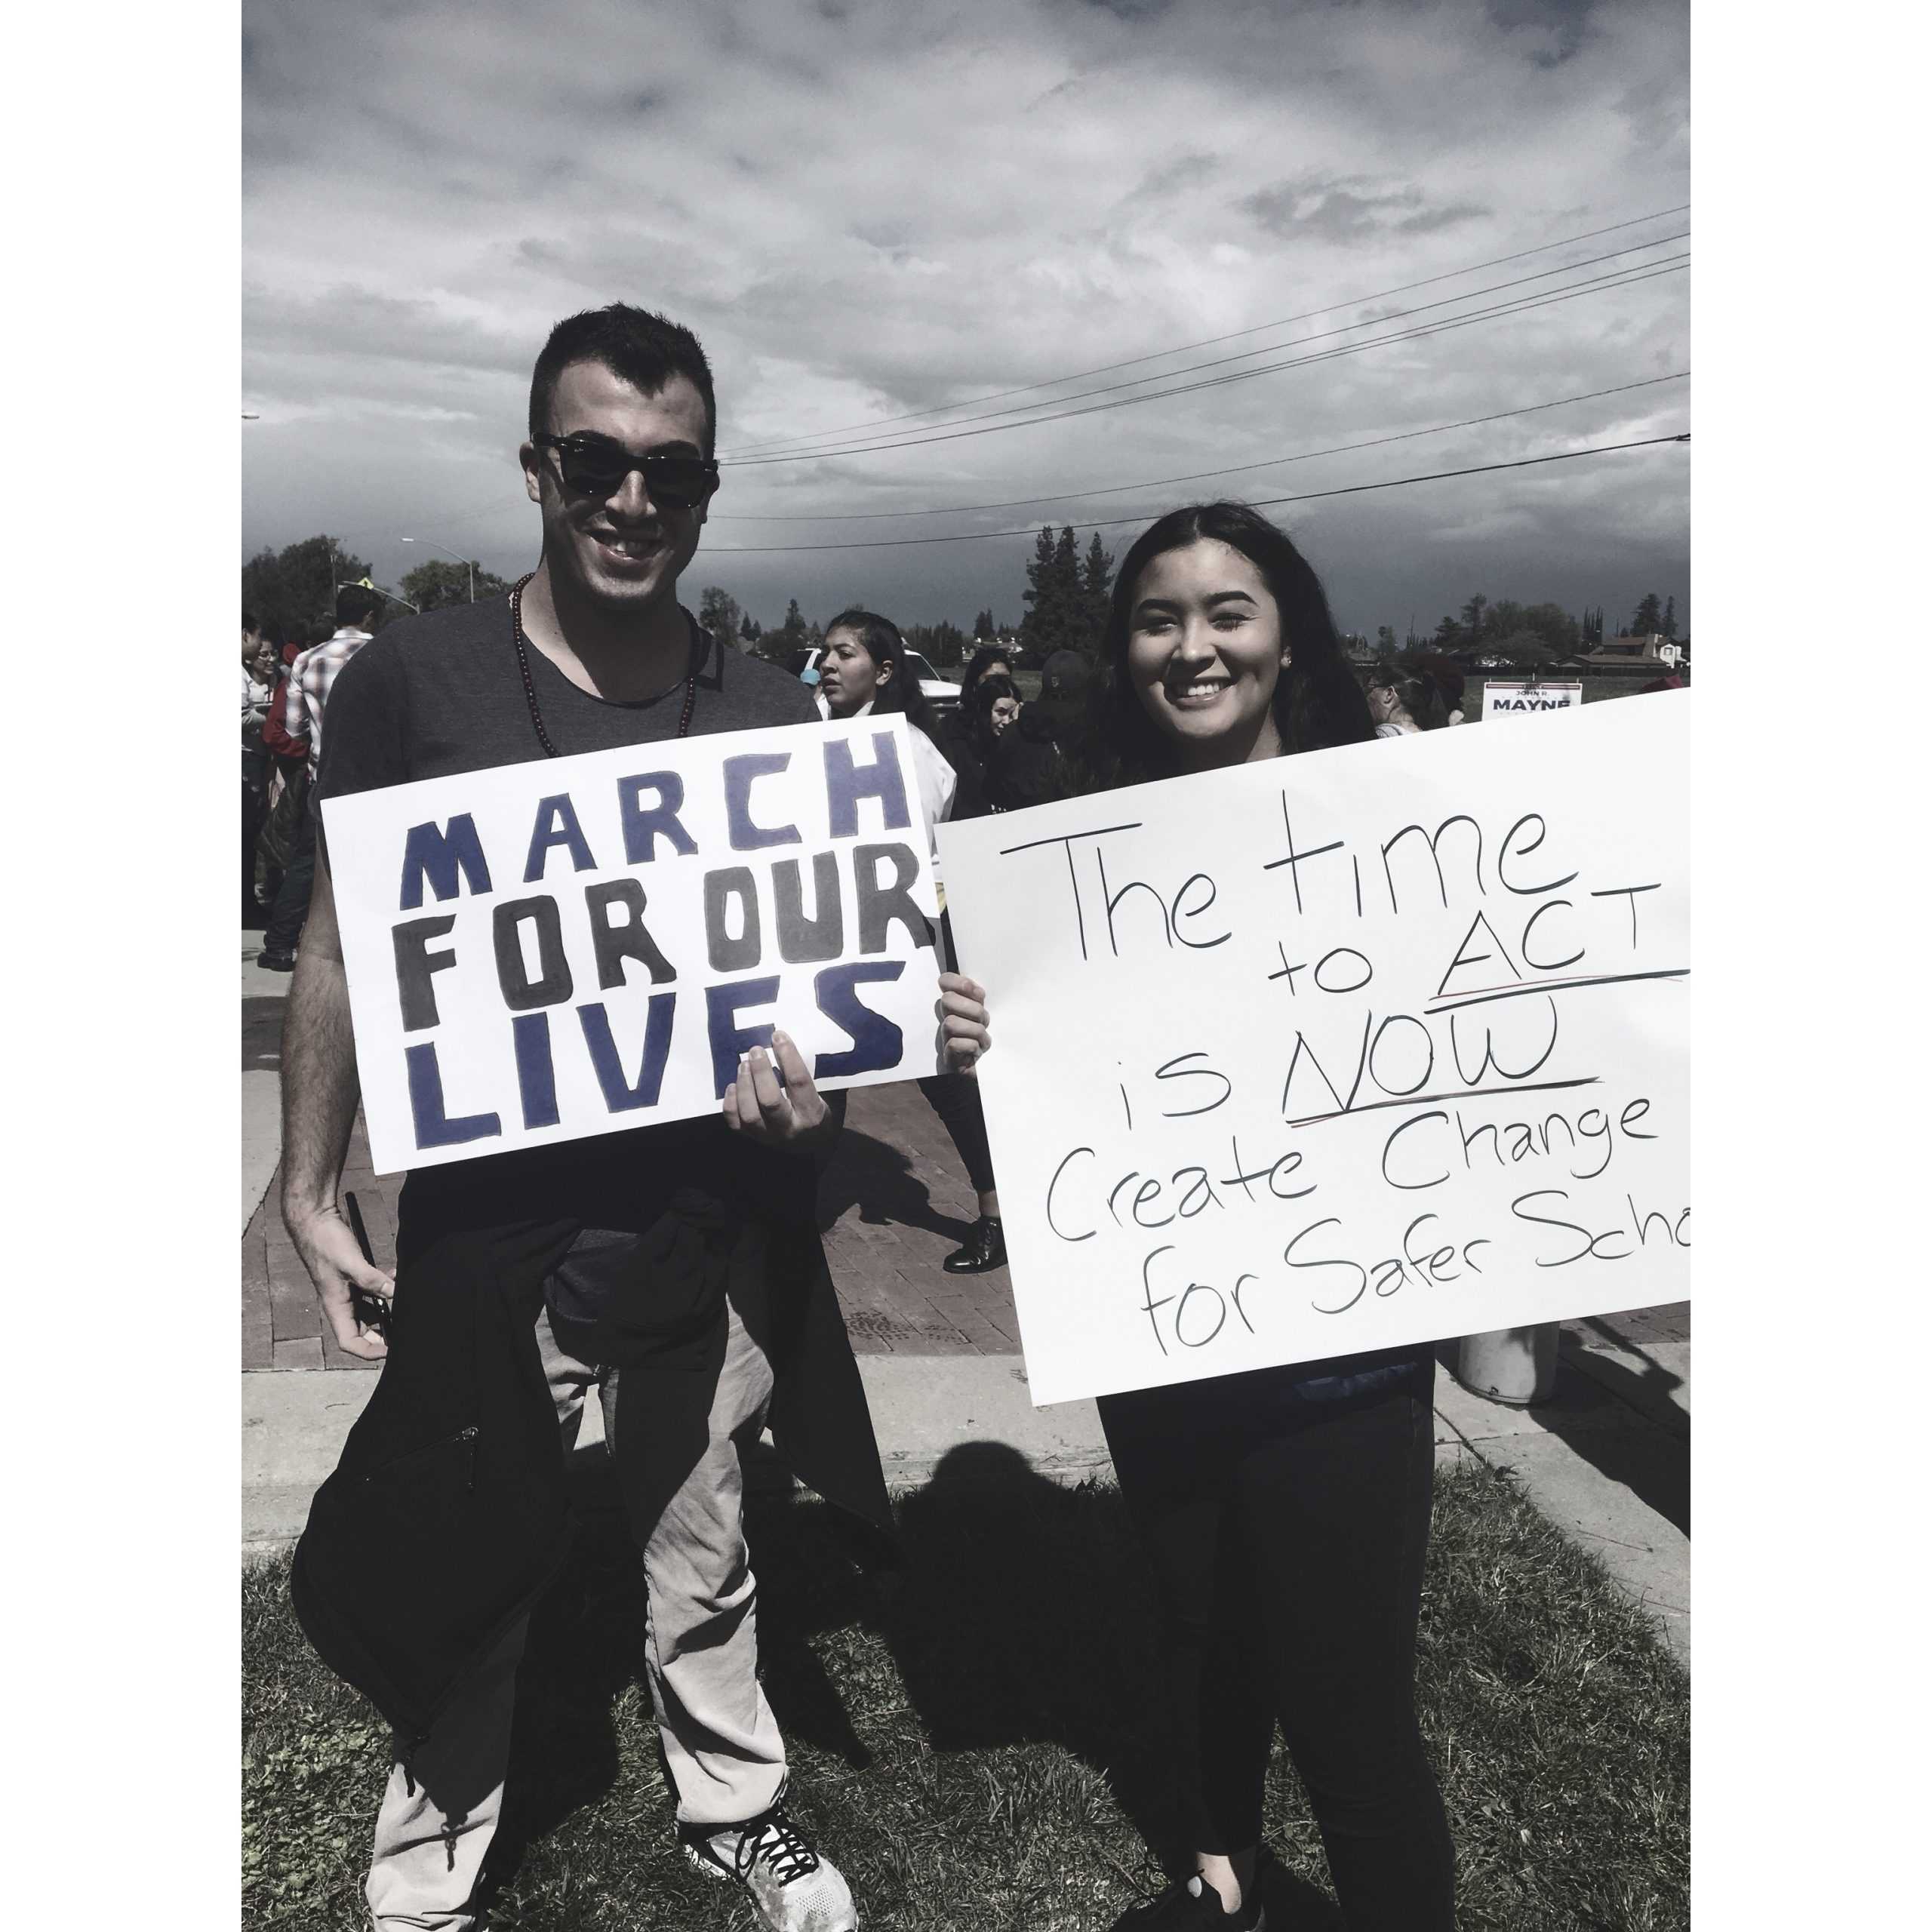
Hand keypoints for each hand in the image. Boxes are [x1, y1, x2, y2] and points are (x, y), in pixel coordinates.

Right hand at [283, 1199, 395, 1360]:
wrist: (316, 1220)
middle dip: (384, 1333)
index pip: (350, 1342)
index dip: (369, 1351)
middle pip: (364, 1331)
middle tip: (406, 1329)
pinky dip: (387, 1288)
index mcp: (335, 1307)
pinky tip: (397, 1276)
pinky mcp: (355, 1278)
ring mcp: (348, 1291)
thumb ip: (373, 1280)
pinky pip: (373, 1291)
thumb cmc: (326, 1243)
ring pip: (371, 1311)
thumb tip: (395, 1293)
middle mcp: (341, 1303)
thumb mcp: (352, 1263)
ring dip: (389, 1309)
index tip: (391, 1350)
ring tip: (407, 1305)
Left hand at [721, 1029, 832, 1150]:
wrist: (813, 1146)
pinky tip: (733, 1085)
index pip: (799, 1082)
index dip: (788, 1057)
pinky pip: (736, 1124)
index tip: (778, 1036)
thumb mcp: (832, 1095)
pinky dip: (730, 1103)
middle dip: (760, 1072)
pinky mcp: (753, 1139)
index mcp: (813, 1114)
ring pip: (750, 1113)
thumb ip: (824, 1074)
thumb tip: (815, 1039)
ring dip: (744, 1085)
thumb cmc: (822, 1111)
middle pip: (770, 1100)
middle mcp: (790, 1128)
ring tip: (743, 1064)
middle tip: (755, 1050)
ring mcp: (769, 1136)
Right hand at [937, 971, 990, 1073]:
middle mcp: (946, 1017)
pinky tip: (978, 1051)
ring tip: (983, 1040)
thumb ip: (981, 999)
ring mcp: (945, 1037)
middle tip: (984, 1021)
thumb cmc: (988, 1039)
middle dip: (972, 1010)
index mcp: (957, 1003)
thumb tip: (979, 991)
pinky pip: (955, 1044)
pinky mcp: (948, 1056)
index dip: (961, 983)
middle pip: (947, 1000)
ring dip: (975, 1031)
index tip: (979, 994)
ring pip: (951, 1023)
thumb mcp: (988, 1015)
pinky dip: (972, 1047)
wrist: (990, 1070)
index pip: (946, 981)